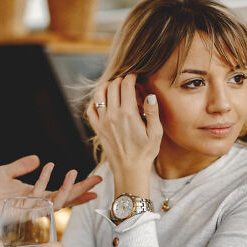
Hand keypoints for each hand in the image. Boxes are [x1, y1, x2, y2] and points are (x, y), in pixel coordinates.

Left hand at [0, 155, 102, 228]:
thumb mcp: (6, 173)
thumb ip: (21, 166)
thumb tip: (38, 159)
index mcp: (32, 195)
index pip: (59, 193)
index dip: (75, 189)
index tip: (92, 183)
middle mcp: (34, 204)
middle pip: (64, 198)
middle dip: (81, 190)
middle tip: (98, 180)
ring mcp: (29, 209)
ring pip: (56, 202)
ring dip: (68, 189)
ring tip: (76, 173)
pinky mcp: (22, 212)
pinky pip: (40, 201)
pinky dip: (49, 187)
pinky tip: (54, 172)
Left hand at [86, 74, 162, 195]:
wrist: (130, 169)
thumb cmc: (145, 152)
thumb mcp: (156, 133)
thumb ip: (153, 112)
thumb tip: (149, 95)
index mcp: (128, 114)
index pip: (126, 85)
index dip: (132, 77)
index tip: (136, 77)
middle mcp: (113, 115)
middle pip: (112, 87)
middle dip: (120, 80)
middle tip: (127, 82)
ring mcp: (102, 122)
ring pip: (99, 94)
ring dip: (106, 86)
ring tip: (114, 87)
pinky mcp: (97, 128)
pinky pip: (90, 109)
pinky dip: (95, 100)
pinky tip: (103, 101)